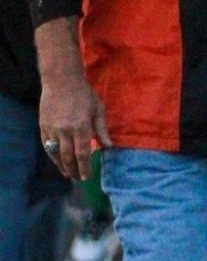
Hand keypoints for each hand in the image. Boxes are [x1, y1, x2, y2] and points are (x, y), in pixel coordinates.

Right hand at [40, 67, 109, 181]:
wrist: (61, 81)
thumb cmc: (84, 94)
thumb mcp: (98, 109)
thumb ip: (102, 129)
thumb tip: (109, 146)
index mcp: (81, 126)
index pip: (83, 153)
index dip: (85, 167)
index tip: (87, 177)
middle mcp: (65, 130)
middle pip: (68, 157)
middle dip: (73, 170)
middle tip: (78, 179)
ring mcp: (52, 129)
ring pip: (55, 154)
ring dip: (62, 166)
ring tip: (68, 174)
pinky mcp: (43, 127)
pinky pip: (47, 146)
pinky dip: (52, 156)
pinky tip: (57, 161)